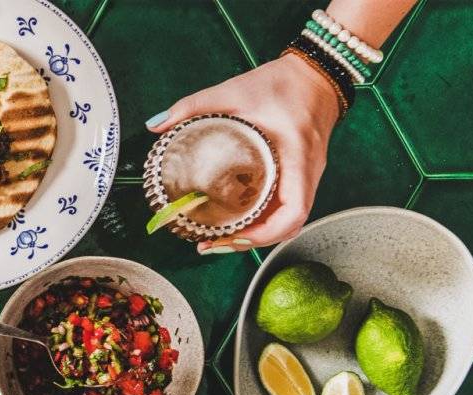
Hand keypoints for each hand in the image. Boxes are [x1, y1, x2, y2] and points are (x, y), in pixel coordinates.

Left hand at [148, 53, 341, 252]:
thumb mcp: (235, 90)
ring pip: (288, 220)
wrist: (316, 74)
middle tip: (214, 244)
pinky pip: (285, 206)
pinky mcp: (301, 174)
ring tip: (220, 239)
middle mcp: (308, 173)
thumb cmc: (283, 83)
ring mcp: (307, 176)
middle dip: (252, 241)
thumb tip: (156, 124)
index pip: (293, 212)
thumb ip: (194, 105)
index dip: (264, 233)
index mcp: (298, 156)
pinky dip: (264, 220)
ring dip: (257, 234)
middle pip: (289, 225)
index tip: (233, 235)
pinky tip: (239, 221)